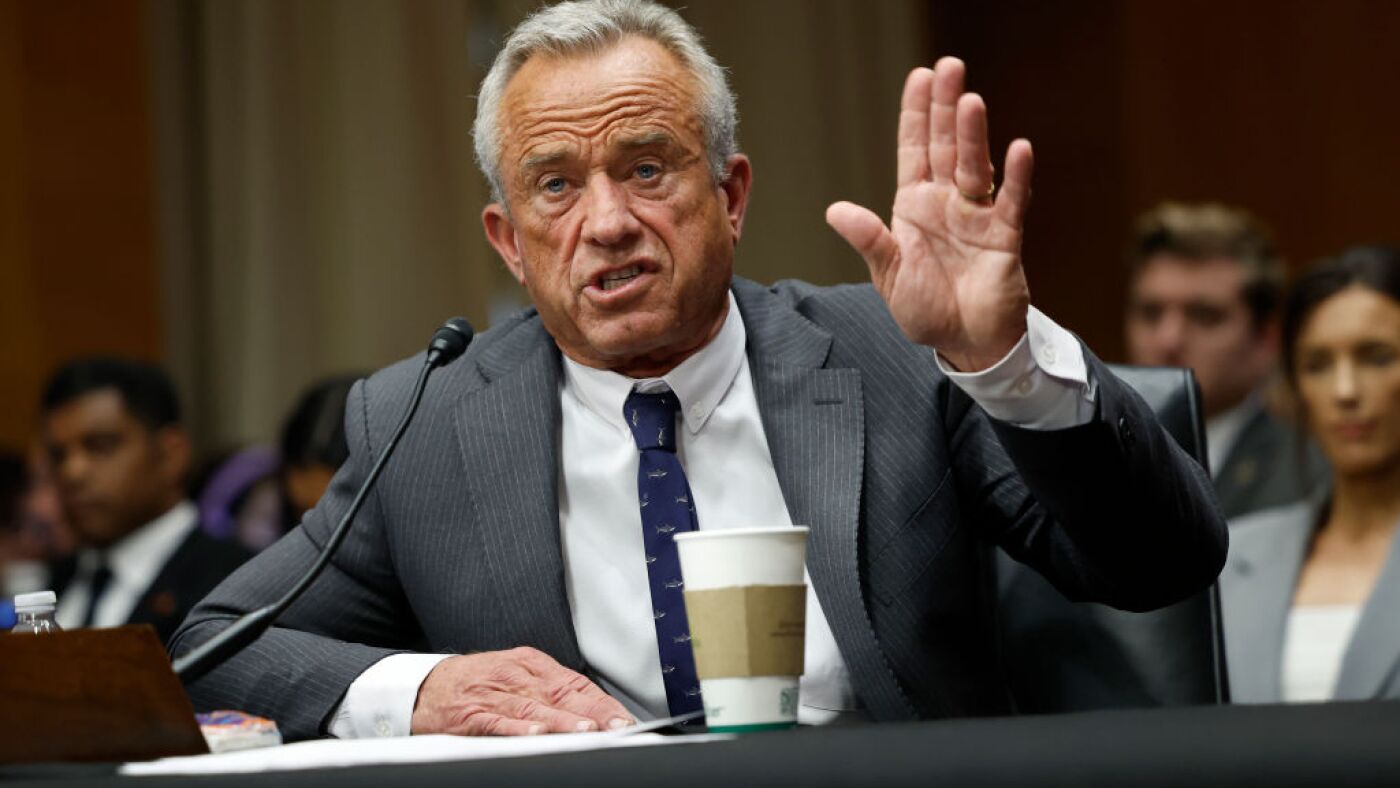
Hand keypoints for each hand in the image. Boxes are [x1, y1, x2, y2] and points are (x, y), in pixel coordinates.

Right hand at [411, 647, 634, 735]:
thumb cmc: (476, 683)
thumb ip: (548, 689)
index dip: (600, 702)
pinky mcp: (470, 714)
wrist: (424, 686)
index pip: (573, 683)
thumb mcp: (515, 675)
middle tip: (616, 726)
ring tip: (586, 730)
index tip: (622, 719)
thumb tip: (590, 710)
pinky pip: (496, 721)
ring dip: (562, 720)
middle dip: (591, 712)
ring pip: (533, 707)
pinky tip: (535, 733)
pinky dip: (517, 727)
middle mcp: (514, 676)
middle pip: (559, 694)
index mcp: (529, 664)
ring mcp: (492, 695)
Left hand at [826, 57, 1033, 371]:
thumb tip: (834, 210)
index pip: (914, 151)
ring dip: (973, 135)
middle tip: (950, 66)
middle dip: (946, 108)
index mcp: (914, 207)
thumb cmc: (926, 310)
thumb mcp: (889, 275)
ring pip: (976, 166)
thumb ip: (869, 240)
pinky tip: (1019, 149)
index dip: (917, 115)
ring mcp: (977, 216)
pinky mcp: (1004, 237)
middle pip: (946, 147)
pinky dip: (1016, 177)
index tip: (920, 77)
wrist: (965, 344)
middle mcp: (947, 203)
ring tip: (971, 101)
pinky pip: (1012, 202)